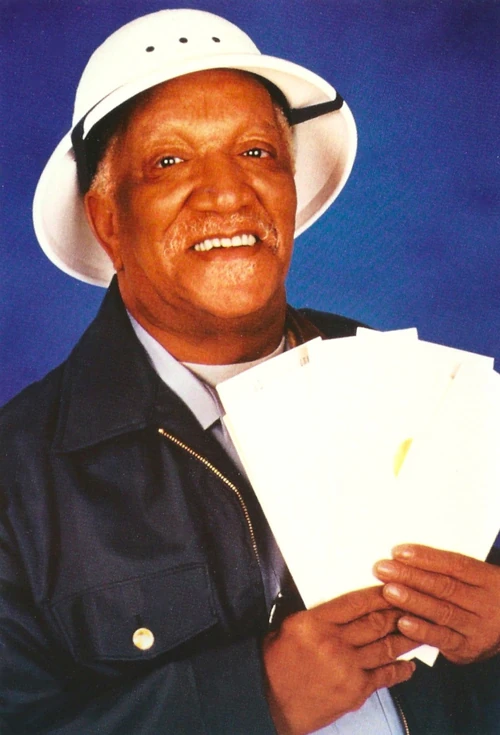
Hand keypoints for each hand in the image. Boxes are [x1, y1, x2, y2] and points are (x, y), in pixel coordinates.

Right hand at [262, 585, 415, 734]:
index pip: (357, 602)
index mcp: (315, 622)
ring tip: (421, 629)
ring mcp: (347, 668)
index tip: (395, 587)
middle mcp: (333, 643)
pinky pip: (385, 676)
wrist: (268, 700)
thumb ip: (321, 614)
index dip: (380, 594)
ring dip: (407, 637)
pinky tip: (409, 664)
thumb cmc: (276, 662)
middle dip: (400, 612)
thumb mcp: (292, 625)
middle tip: (416, 603)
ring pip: (387, 647)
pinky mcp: (354, 692)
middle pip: (377, 622)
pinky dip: (400, 669)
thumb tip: (351, 606)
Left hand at [374, 544, 499, 664]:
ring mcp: (478, 628)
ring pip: (442, 612)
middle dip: (411, 577)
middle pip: (445, 587)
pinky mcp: (467, 649)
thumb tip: (402, 558)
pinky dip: (421, 631)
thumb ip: (444, 571)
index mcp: (488, 579)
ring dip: (412, 601)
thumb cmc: (476, 596)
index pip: (455, 565)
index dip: (426, 558)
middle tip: (383, 570)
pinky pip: (442, 639)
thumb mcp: (472, 580)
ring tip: (389, 592)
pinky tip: (402, 623)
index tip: (398, 552)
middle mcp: (486, 603)